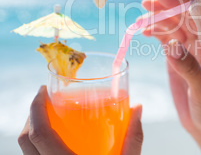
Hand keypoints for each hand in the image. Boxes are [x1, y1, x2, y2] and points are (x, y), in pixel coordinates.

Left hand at [18, 86, 143, 154]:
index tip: (43, 90)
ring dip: (34, 131)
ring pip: (26, 152)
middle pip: (25, 141)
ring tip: (51, 118)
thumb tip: (138, 108)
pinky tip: (57, 141)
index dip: (35, 109)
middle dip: (32, 116)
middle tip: (48, 100)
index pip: (37, 133)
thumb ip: (133, 136)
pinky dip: (38, 146)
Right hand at [141, 0, 200, 154]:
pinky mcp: (176, 59)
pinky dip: (155, 33)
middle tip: (147, 3)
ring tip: (141, 16)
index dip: (180, 6)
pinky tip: (144, 31)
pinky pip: (165, 40)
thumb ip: (188, 68)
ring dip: (158, 19)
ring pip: (172, 27)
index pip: (197, 19)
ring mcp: (187, 51)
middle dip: (166, 8)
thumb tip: (172, 45)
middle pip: (182, 19)